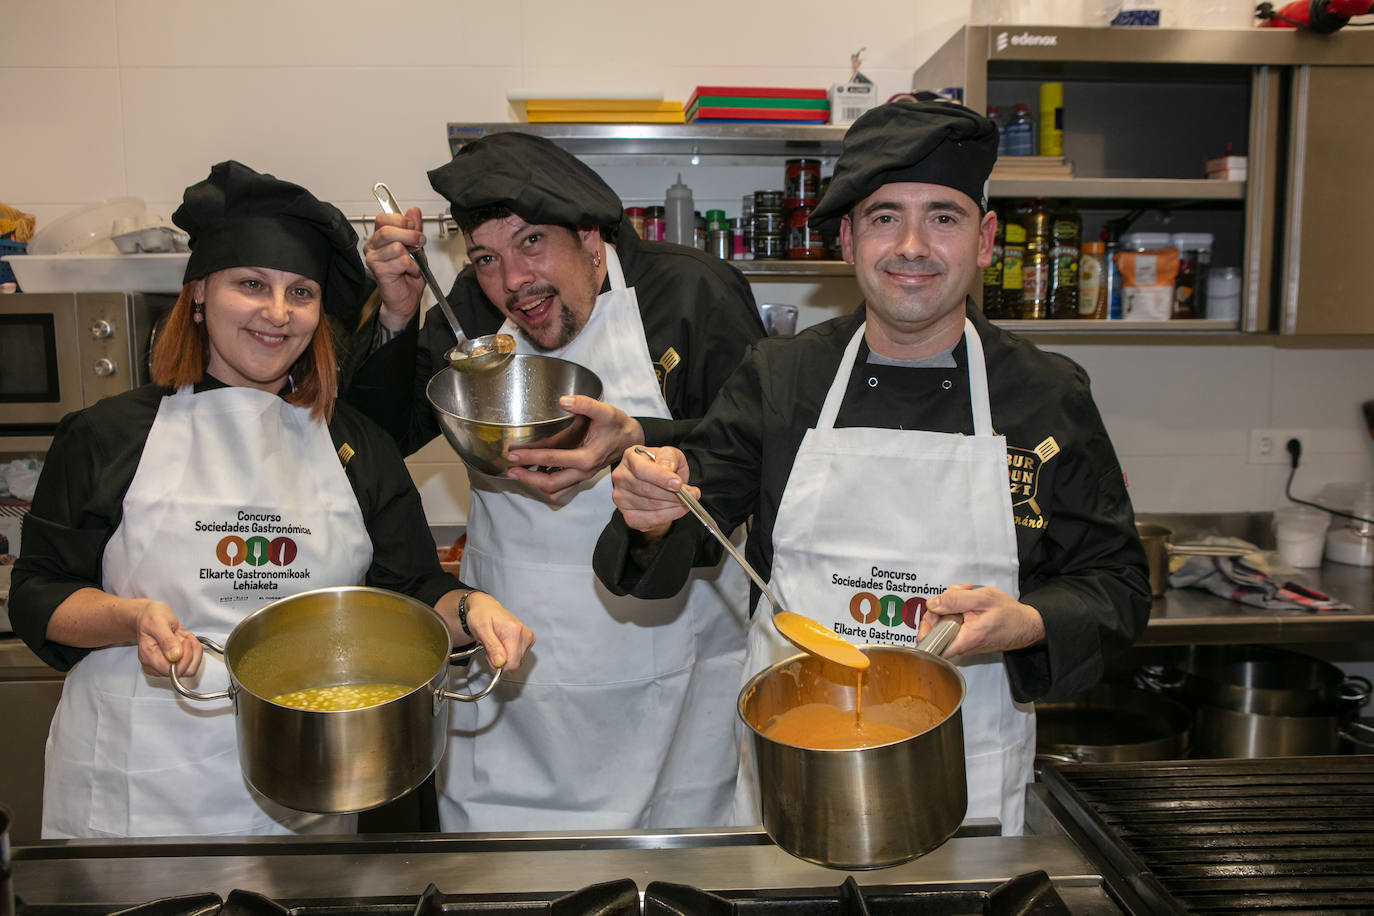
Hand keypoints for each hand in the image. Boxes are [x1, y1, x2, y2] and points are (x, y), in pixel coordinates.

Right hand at [134, 600, 202, 678]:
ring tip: (184, 637)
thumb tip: (175, 656)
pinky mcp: (173, 664)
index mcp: (148, 656)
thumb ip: (167, 640)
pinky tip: (185, 640)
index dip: (183, 657)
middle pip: (183, 671)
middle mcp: (154, 665)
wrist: (150, 616)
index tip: (184, 641)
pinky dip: (194, 650)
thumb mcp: (158, 623)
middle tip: (184, 637)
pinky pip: (191, 663)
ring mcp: (164, 666)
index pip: (170, 670)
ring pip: (190, 668)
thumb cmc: (151, 618)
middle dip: (190, 651)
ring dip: (193, 650)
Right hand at [362, 207, 426, 332]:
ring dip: (412, 255)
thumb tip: (413, 211)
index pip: (383, 218)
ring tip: (414, 263)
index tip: (413, 226)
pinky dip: (412, 267)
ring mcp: (373, 259)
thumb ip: (414, 228)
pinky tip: (410, 272)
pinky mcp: (379, 271)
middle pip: (387, 230)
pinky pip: (400, 262)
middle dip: (410, 235)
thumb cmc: (408, 274)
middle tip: (419, 242)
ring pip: (396, 247)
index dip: (401, 220)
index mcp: (379, 237)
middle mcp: (373, 246)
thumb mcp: (416, 246)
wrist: (407, 299)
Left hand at [447, 590, 533, 669]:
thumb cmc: (481, 615)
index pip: (512, 663)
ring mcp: (528, 637)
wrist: (486, 607)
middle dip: (500, 662)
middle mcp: (525, 634)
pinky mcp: (528, 640)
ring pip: (517, 662)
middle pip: (515, 664)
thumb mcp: (480, 630)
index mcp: (514, 631)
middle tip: (490, 649)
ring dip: (503, 659)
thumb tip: (500, 663)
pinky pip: (518, 657)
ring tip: (495, 645)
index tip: (489, 656)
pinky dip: (508, 655)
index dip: (498, 665)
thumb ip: (491, 647)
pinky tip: (502, 644)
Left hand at [505, 396, 643, 500]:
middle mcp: (584, 471)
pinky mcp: (581, 476)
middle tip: (510, 468)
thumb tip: (563, 400)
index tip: (514, 454)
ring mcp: (582, 476)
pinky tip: (535, 474)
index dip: (532, 457)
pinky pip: (561, 488)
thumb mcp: (605, 411)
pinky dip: (546, 485)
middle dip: (528, 477)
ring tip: (517, 473)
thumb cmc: (617, 425)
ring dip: (535, 483)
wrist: (631, 439)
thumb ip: (585, 404)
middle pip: (551, 482)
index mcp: (587, 457)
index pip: (554, 459)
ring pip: (555, 488)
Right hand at [609, 444, 692, 536]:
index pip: (641, 469)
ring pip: (650, 506)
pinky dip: (667, 516)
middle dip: (673, 494)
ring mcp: (622, 498)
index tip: (678, 484)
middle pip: (646, 490)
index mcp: (631, 457)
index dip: (661, 478)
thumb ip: (669, 457)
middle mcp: (621, 477)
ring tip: (686, 501)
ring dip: (673, 506)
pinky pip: (649, 520)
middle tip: (691, 494)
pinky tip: (676, 509)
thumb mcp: (671, 454)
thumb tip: (667, 468)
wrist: (661, 484)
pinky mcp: (628, 515)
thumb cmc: (664, 467)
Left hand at [917, 584, 1044, 657]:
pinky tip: (969, 602)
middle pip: (936, 629)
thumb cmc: (1010, 614)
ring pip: (945, 624)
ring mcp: (965, 643)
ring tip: (966, 595)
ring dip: (951, 606)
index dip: (925, 628)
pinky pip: (954, 624)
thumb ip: (955, 600)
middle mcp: (963, 646)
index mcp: (965, 638)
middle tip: (954, 594)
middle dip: (941, 607)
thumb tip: (933, 604)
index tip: (931, 613)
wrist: (1027, 625)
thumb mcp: (982, 598)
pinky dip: (958, 610)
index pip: (932, 645)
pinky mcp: (967, 638)